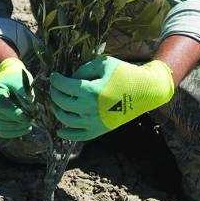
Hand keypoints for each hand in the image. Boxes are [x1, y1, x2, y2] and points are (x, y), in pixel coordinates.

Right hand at [0, 57, 33, 138]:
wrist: (9, 76)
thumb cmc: (16, 78)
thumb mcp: (22, 82)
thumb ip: (25, 97)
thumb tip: (31, 113)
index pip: (2, 106)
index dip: (16, 114)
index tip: (30, 116)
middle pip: (0, 118)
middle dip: (18, 121)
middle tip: (33, 119)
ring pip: (0, 127)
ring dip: (16, 128)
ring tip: (30, 123)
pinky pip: (1, 131)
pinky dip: (13, 133)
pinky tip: (25, 129)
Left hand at [49, 57, 174, 140]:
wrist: (146, 92)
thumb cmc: (125, 74)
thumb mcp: (103, 64)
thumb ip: (83, 70)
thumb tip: (69, 79)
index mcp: (90, 91)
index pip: (64, 86)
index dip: (55, 80)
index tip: (53, 76)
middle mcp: (89, 109)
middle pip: (61, 103)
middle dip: (54, 93)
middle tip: (54, 87)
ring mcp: (94, 122)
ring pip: (65, 119)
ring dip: (57, 110)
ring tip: (56, 102)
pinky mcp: (99, 130)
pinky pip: (78, 136)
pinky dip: (66, 134)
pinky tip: (59, 130)